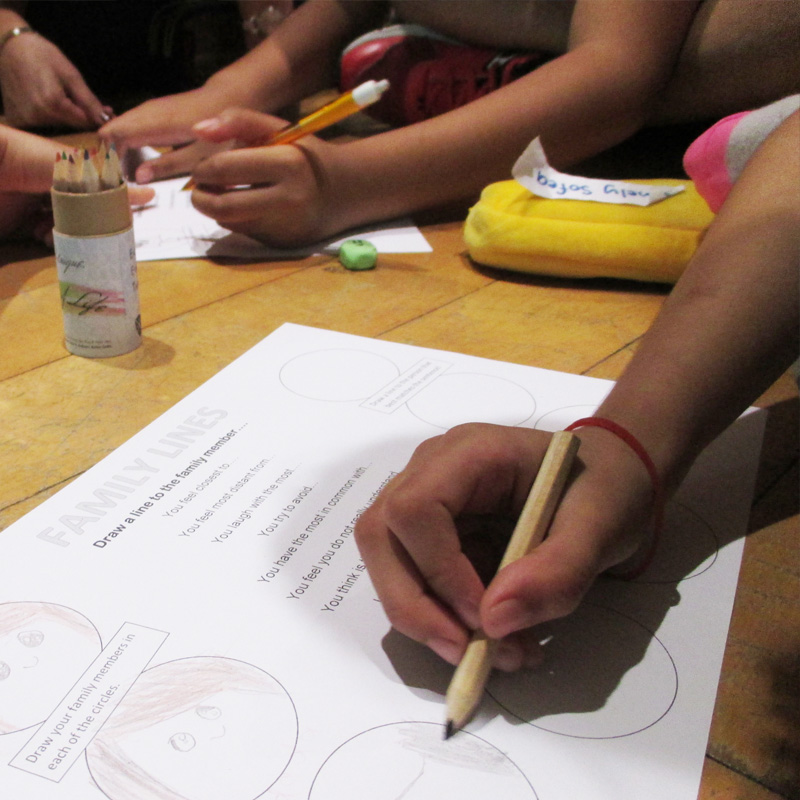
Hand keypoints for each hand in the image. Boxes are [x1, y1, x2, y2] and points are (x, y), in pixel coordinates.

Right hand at [0, 33, 109, 128]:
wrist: (11, 47)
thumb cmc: (43, 55)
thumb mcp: (71, 75)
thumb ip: (89, 101)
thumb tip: (106, 120)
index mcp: (52, 104)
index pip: (83, 123)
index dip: (96, 119)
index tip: (108, 114)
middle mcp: (37, 116)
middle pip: (70, 126)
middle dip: (82, 116)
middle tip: (89, 103)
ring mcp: (25, 119)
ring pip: (56, 126)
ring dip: (65, 116)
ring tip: (64, 96)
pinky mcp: (17, 119)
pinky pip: (40, 125)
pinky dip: (49, 117)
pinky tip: (48, 102)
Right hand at [100, 86, 240, 179]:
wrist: (228, 100)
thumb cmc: (218, 132)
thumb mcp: (198, 156)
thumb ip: (167, 165)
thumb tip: (138, 176)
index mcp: (153, 123)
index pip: (112, 135)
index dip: (104, 157)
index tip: (106, 179)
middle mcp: (145, 113)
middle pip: (110, 131)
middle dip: (104, 155)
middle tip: (108, 182)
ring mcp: (147, 109)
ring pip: (117, 126)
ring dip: (112, 148)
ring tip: (113, 173)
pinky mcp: (152, 111)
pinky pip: (127, 125)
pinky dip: (122, 141)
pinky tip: (126, 158)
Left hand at [187, 108, 339, 247]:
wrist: (343, 192)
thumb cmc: (304, 155)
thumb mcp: (277, 129)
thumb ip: (238, 121)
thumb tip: (199, 130)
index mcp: (287, 163)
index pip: (224, 169)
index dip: (203, 169)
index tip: (202, 168)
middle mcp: (288, 198)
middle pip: (222, 206)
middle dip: (200, 196)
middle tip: (200, 187)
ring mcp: (286, 226)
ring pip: (230, 221)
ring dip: (217, 208)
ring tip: (225, 192)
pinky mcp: (282, 243)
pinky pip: (244, 232)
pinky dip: (237, 219)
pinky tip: (249, 207)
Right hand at [354, 423, 654, 671]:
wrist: (609, 479)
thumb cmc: (606, 489)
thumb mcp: (600, 528)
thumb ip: (557, 572)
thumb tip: (494, 621)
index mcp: (469, 453)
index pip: (415, 508)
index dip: (438, 570)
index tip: (484, 619)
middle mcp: (432, 470)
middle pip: (381, 536)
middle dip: (415, 606)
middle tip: (468, 655)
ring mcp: (427, 499)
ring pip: (389, 562)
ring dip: (430, 621)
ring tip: (499, 655)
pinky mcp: (434, 532)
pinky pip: (417, 579)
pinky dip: (448, 620)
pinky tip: (501, 640)